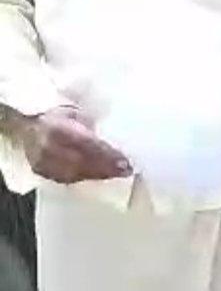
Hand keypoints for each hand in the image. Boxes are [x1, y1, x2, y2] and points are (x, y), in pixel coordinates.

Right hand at [16, 105, 131, 184]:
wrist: (23, 125)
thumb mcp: (72, 112)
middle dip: (106, 167)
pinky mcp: (41, 171)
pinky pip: (67, 179)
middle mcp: (47, 146)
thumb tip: (113, 138)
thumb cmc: (53, 115)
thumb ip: (89, 125)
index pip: (86, 144)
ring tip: (117, 174)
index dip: (106, 154)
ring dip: (99, 175)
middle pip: (82, 162)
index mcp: (56, 126)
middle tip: (126, 170)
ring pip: (76, 173)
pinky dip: (86, 177)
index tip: (124, 160)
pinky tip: (99, 176)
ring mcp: (42, 161)